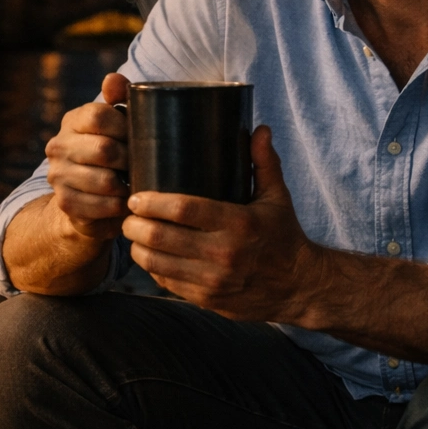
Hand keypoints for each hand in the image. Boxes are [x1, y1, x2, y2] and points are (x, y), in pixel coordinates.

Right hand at [44, 72, 131, 242]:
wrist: (90, 194)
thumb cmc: (113, 149)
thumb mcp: (118, 122)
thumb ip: (119, 96)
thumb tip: (112, 79)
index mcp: (73, 120)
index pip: (98, 115)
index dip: (125, 127)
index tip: (139, 137)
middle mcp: (58, 146)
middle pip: (104, 150)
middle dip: (130, 159)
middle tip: (144, 165)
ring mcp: (58, 175)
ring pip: (105, 181)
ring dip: (128, 185)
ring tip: (137, 184)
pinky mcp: (65, 203)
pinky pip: (102, 206)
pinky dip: (120, 206)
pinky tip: (126, 201)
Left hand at [122, 126, 319, 322]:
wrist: (299, 286)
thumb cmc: (284, 236)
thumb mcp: (277, 197)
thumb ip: (264, 162)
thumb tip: (261, 129)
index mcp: (239, 223)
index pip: (183, 209)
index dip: (152, 202)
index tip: (136, 197)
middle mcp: (224, 253)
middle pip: (161, 237)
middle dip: (135, 225)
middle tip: (129, 215)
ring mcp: (214, 281)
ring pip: (157, 263)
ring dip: (137, 248)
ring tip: (134, 234)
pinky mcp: (207, 299)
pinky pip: (167, 283)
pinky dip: (152, 268)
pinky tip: (149, 256)